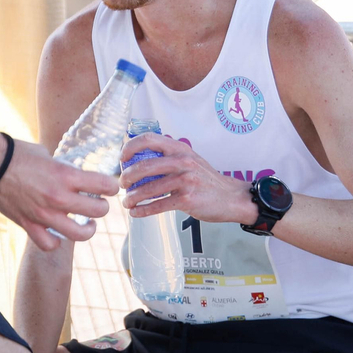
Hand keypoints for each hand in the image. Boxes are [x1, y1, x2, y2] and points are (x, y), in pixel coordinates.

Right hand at [0, 140, 118, 250]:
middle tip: (99, 203)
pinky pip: (50, 244)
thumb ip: (63, 169)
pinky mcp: (29, 224)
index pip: (104, 185)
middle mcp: (58, 197)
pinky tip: (58, 233)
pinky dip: (56, 241)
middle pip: (98, 211)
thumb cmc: (16, 153)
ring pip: (80, 234)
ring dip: (88, 229)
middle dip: (103, 206)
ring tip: (88, 224)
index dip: (112, 186)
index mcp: (65, 175)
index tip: (111, 187)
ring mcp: (44, 214)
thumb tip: (72, 175)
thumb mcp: (47, 155)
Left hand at [119, 133, 250, 224]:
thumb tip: (138, 160)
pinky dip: (143, 211)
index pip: (148, 139)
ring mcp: (185, 181)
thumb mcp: (190, 159)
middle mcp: (182, 161)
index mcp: (180, 148)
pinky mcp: (187, 200)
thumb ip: (169, 156)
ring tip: (127, 202)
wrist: (231, 197)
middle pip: (144, 166)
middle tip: (122, 184)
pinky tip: (136, 213)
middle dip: (127, 177)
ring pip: (149, 189)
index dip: (130, 147)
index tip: (121, 159)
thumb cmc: (205, 179)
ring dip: (133, 197)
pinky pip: (158, 205)